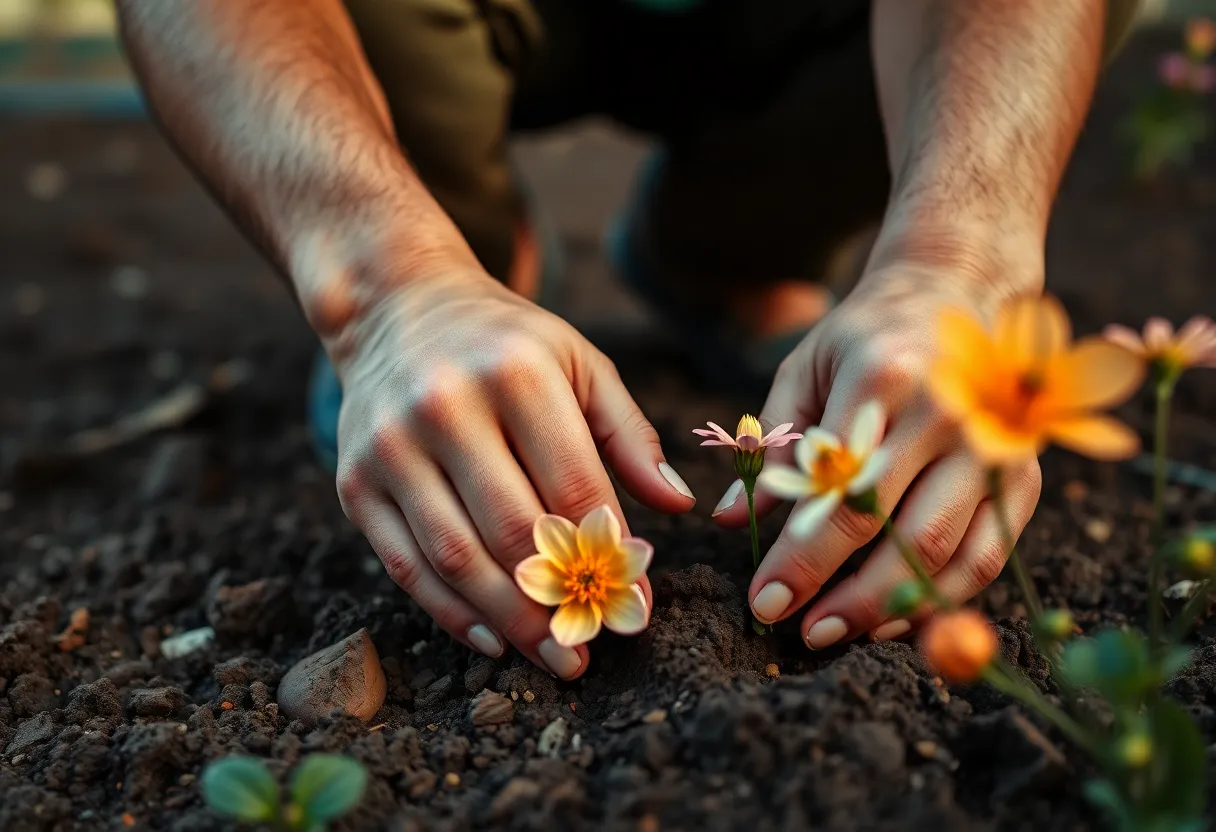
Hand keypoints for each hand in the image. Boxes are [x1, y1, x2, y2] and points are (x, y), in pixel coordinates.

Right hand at [331, 269, 694, 676]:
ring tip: (553, 658)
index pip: (572, 483)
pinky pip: (405, 566)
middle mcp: (445, 406)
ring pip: (456, 558)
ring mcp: (391, 447)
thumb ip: (629, 433)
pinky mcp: (354, 482)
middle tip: (593, 647)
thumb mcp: (579, 363)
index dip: (609, 552)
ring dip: (511, 622)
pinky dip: (451, 613)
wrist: (394, 309)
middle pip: (513, 531)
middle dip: (560, 602)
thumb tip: (677, 507)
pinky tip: (494, 640)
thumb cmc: (505, 342)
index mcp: (515, 372)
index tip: (637, 600)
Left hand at [714, 265, 1041, 647]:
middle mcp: (949, 413)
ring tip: (837, 632)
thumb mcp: (805, 369)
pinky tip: (896, 621)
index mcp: (884, 378)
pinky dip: (943, 599)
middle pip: (894, 530)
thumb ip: (771, 444)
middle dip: (843, 596)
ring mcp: (995, 447)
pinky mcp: (1024, 474)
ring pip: (945, 552)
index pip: (836, 491)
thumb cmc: (865, 337)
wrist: (958, 290)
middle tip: (800, 632)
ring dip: (889, 609)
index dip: (800, 556)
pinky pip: (986, 554)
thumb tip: (730, 520)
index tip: (763, 600)